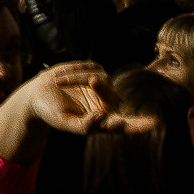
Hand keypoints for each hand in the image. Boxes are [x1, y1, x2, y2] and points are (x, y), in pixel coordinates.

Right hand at [25, 62, 156, 136]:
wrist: (38, 94)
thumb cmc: (51, 113)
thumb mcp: (64, 123)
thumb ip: (84, 126)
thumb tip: (102, 118)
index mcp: (101, 123)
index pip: (126, 126)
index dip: (140, 125)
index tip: (156, 122)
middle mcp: (105, 105)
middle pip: (113, 96)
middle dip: (103, 88)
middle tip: (91, 80)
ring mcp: (102, 87)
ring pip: (102, 79)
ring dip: (80, 78)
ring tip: (59, 82)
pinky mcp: (95, 71)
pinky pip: (92, 67)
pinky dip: (75, 71)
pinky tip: (62, 77)